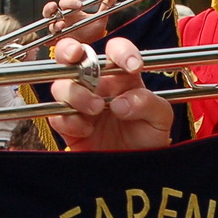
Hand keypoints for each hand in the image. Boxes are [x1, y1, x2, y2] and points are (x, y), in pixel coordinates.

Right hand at [43, 0, 114, 43]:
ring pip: (50, 25)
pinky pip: (50, 41)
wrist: (92, 45)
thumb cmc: (92, 30)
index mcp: (70, 12)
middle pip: (49, 11)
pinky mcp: (58, 42)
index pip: (64, 3)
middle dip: (49, 8)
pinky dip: (49, 41)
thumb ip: (105, 6)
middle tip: (54, 6)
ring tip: (61, 25)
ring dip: (54, 24)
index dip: (70, 2)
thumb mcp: (99, 18)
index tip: (79, 6)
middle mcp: (62, 20)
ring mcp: (59, 31)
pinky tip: (50, 41)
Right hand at [48, 37, 174, 150]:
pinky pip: (57, 114)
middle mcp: (97, 85)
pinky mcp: (68, 125)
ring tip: (96, 108)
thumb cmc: (148, 139)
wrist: (134, 168)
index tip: (133, 66)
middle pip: (72, 55)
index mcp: (122, 77)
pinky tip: (86, 129)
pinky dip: (69, 120)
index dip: (122, 51)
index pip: (116, 50)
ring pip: (61, 84)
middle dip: (69, 49)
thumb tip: (121, 102)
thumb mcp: (160, 119)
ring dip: (76, 93)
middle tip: (77, 57)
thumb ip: (148, 104)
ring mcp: (79, 104)